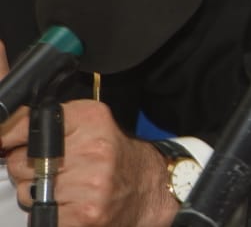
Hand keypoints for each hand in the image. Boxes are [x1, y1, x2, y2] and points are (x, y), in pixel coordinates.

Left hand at [0, 96, 178, 226]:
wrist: (150, 188)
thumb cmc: (115, 156)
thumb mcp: (90, 123)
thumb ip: (49, 123)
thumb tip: (4, 134)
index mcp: (92, 120)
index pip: (27, 127)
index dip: (13, 138)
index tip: (8, 144)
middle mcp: (93, 150)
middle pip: (21, 163)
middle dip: (30, 169)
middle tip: (57, 170)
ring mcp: (89, 185)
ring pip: (26, 193)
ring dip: (39, 194)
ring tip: (67, 189)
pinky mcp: (84, 216)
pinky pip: (40, 216)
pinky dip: (51, 214)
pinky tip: (71, 206)